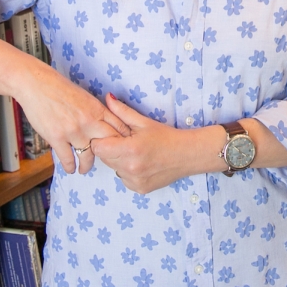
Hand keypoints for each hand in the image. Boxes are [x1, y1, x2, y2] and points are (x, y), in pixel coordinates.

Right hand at [15, 64, 131, 174]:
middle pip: (108, 144)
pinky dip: (70, 166)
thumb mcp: (84, 96)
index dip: (122, 141)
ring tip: (84, 169)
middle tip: (106, 162)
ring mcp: (73, 130)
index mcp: (97, 109)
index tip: (122, 149)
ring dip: (86, 165)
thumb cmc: (59, 87)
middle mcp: (89, 121)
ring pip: (88, 156)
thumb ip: (95, 111)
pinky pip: (68, 158)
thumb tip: (103, 123)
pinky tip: (70, 169)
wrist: (36, 84)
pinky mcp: (57, 137)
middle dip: (109, 156)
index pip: (118, 128)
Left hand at [94, 95, 222, 193]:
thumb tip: (107, 98)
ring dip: (119, 161)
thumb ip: (122, 111)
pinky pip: (123, 179)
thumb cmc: (166, 136)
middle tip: (125, 142)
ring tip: (135, 153)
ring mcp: (134, 181)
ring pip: (114, 169)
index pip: (98, 148)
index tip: (112, 135)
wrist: (187, 155)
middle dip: (110, 149)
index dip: (102, 140)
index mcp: (130, 149)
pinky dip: (128, 172)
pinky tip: (141, 164)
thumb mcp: (144, 122)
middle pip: (104, 159)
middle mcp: (130, 168)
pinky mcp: (139, 189)